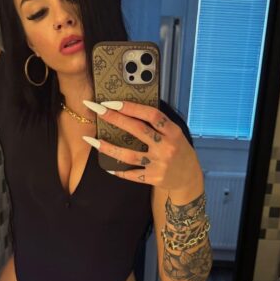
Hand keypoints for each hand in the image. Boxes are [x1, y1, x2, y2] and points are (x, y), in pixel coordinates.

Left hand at [82, 100, 201, 190]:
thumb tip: (131, 108)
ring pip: (128, 155)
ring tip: (90, 140)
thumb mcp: (175, 134)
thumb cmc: (178, 151)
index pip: (151, 115)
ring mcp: (159, 164)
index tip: (112, 101)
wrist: (189, 178)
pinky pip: (131, 174)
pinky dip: (118, 171)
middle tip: (96, 109)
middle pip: (137, 130)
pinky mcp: (153, 178)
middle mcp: (166, 147)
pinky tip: (106, 166)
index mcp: (173, 132)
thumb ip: (159, 124)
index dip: (131, 107)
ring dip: (107, 147)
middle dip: (114, 118)